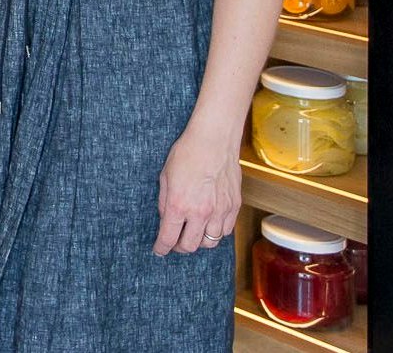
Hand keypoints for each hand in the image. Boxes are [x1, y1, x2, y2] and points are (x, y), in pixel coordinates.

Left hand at [154, 119, 241, 255]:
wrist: (214, 140)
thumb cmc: (187, 153)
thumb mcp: (165, 177)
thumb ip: (165, 202)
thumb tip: (166, 219)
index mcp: (179, 205)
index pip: (168, 238)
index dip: (161, 248)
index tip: (159, 250)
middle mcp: (201, 213)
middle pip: (190, 246)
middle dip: (179, 247)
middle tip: (175, 241)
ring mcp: (220, 211)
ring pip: (210, 243)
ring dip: (199, 241)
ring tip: (192, 233)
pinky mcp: (233, 206)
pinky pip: (225, 231)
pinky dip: (216, 232)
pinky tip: (209, 224)